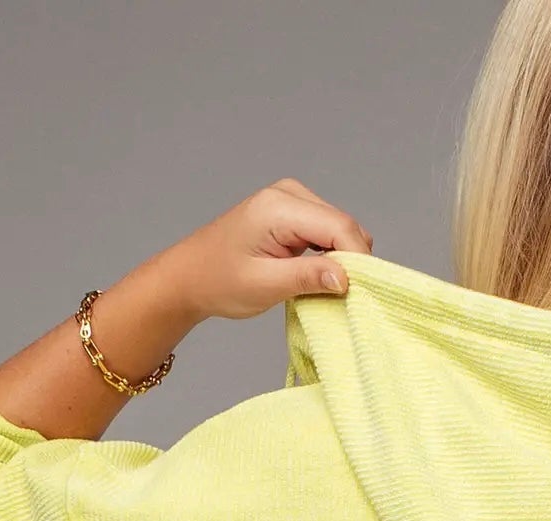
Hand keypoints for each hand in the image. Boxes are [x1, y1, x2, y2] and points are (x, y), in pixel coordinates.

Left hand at [163, 179, 374, 324]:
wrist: (191, 275)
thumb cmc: (219, 281)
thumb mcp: (264, 285)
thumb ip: (307, 278)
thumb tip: (346, 278)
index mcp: (279, 207)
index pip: (340, 227)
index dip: (358, 261)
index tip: (359, 294)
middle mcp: (289, 193)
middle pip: (344, 225)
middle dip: (352, 261)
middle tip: (343, 297)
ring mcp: (292, 199)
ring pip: (341, 229)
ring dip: (342, 259)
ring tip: (325, 287)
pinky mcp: (294, 211)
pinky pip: (328, 230)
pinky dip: (331, 254)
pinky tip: (317, 274)